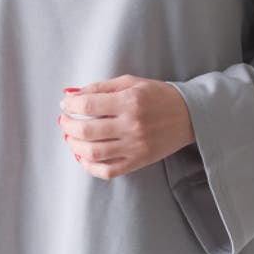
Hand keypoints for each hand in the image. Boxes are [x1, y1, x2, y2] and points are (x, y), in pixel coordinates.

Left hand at [57, 73, 195, 179]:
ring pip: (94, 153)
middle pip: (87, 131)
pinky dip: (90, 167)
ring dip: (74, 145)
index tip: (65, 104)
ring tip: (70, 138)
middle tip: (64, 121)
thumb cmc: (158, 96)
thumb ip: (100, 87)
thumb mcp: (131, 82)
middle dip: (68, 126)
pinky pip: (108, 171)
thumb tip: (71, 94)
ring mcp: (135, 146)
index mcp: (130, 102)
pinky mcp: (138, 162)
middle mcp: (132, 125)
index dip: (71, 105)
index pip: (89, 105)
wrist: (190, 116)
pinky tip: (83, 156)